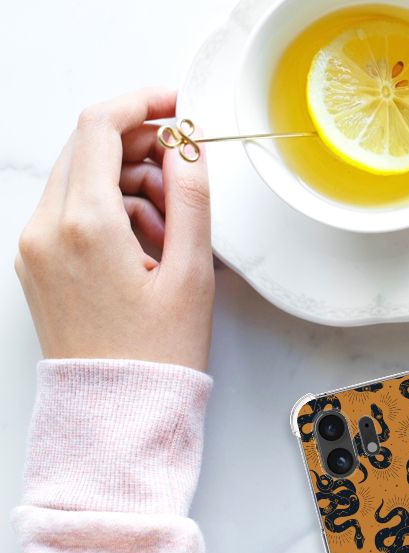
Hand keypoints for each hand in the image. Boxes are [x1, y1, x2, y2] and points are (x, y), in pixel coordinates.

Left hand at [15, 88, 213, 371]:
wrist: (117, 412)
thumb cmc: (156, 354)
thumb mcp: (191, 273)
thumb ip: (192, 198)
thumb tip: (188, 147)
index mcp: (85, 225)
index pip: (101, 127)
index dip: (143, 103)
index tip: (177, 105)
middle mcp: (46, 229)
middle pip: (88, 148)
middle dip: (141, 147)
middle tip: (185, 174)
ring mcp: (35, 246)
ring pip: (82, 178)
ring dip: (129, 182)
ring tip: (173, 228)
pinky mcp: (37, 263)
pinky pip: (72, 210)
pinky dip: (111, 210)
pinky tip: (147, 244)